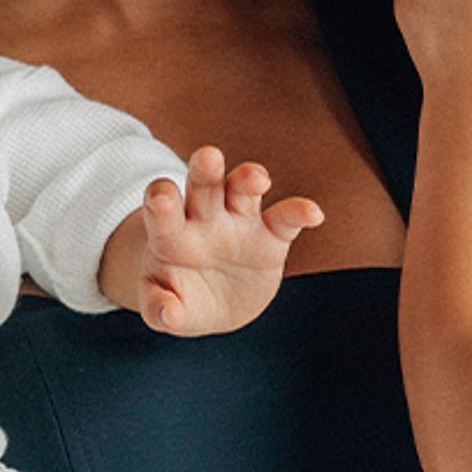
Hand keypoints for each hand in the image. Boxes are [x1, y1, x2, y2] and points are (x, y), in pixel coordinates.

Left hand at [133, 147, 323, 334]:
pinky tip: (313, 214)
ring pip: (243, 190)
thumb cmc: (176, 295)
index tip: (162, 198)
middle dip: (205, 170)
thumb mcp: (162, 307)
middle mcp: (204, 218)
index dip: (161, 199)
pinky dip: (299, 212)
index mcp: (170, 233)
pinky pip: (286, 218)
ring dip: (249, 178)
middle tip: (209, 157)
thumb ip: (158, 308)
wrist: (210, 301)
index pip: (162, 210)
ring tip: (258, 180)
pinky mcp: (270, 236)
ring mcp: (238, 223)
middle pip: (204, 186)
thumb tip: (168, 315)